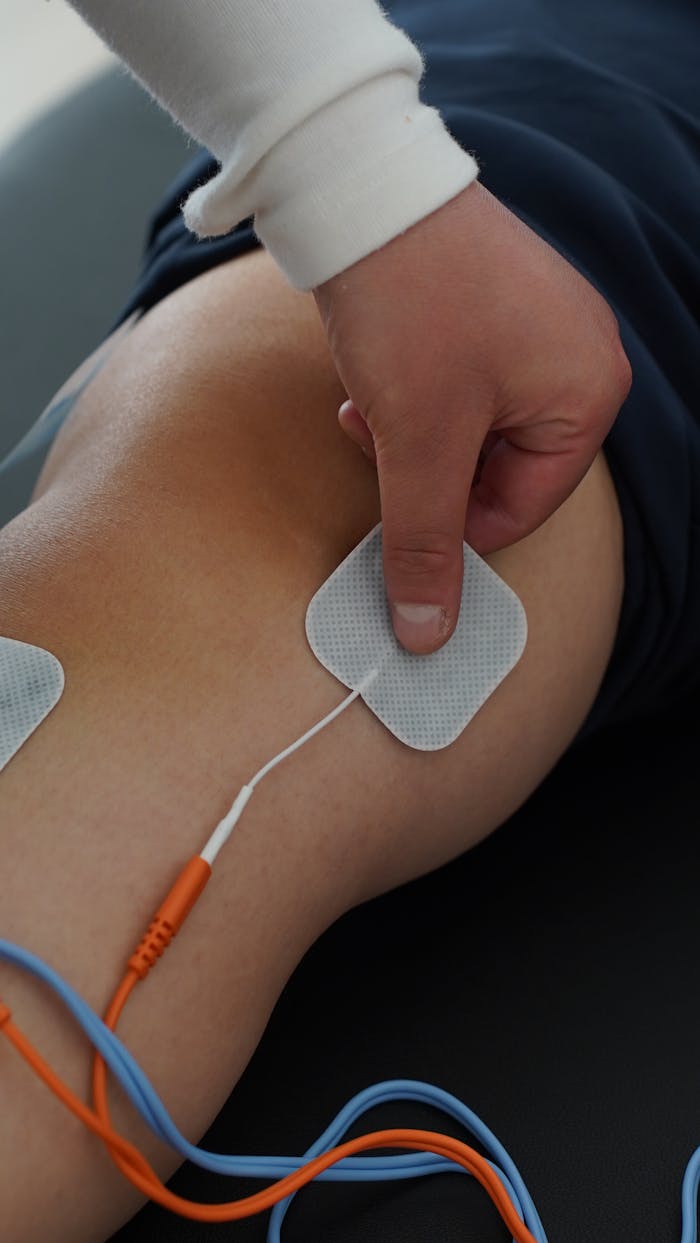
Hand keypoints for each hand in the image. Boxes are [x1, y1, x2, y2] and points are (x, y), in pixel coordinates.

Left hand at [312, 181, 631, 653]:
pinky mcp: (495, 304)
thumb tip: (426, 634)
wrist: (362, 189)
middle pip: (498, 469)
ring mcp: (539, 325)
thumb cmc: (410, 309)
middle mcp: (579, 357)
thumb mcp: (416, 443)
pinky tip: (375, 378)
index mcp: (589, 394)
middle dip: (426, 471)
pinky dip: (415, 395)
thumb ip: (422, 544)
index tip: (396, 518)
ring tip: (370, 407)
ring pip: (472, 428)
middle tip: (378, 447)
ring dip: (413, 435)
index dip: (452, 527)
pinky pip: (461, 384)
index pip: (523, 507)